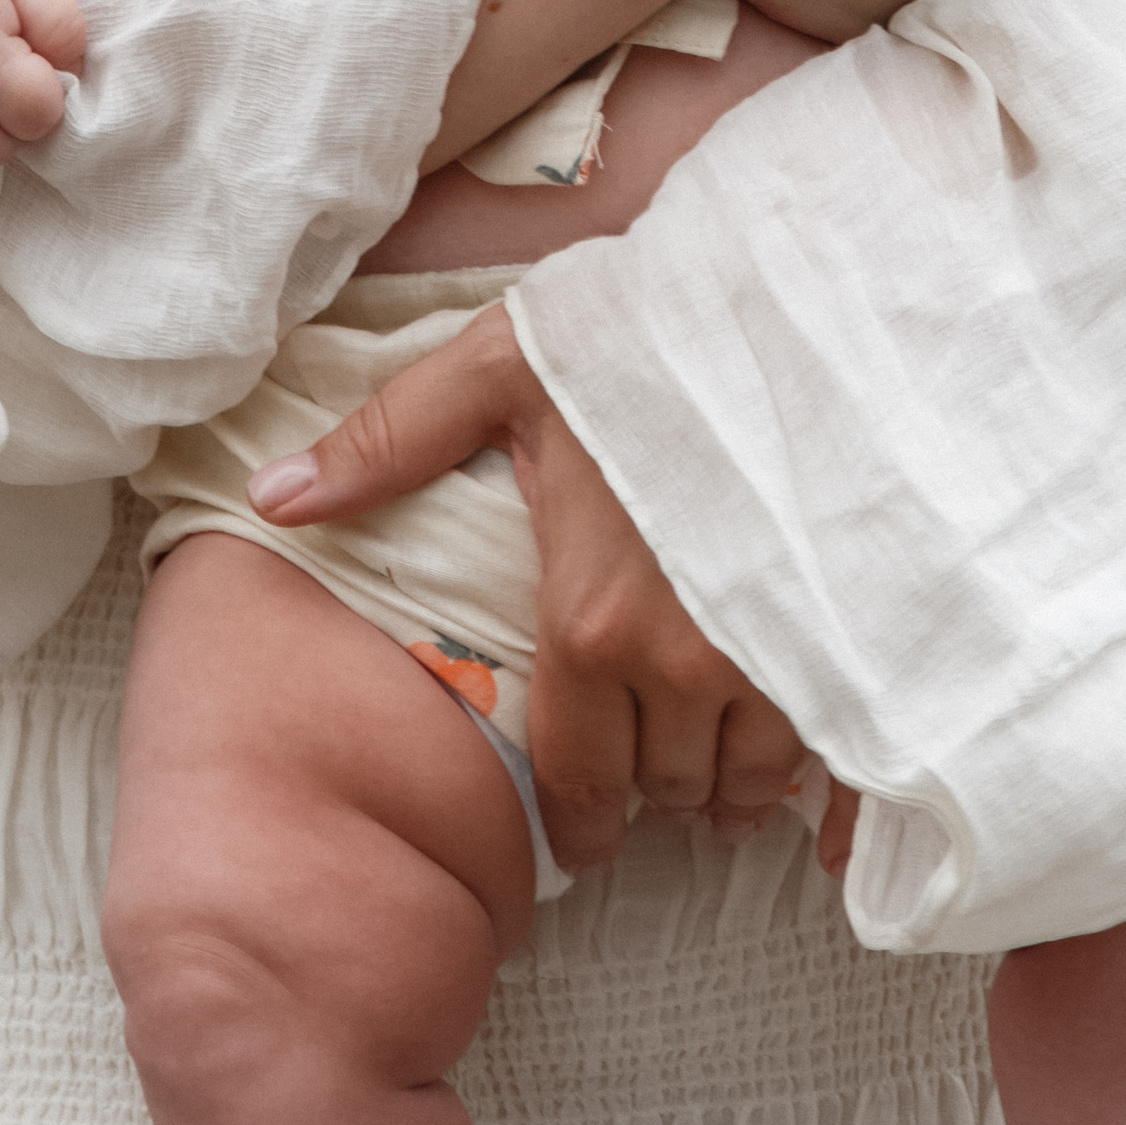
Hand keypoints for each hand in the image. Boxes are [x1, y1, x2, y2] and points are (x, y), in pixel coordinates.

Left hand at [244, 306, 809, 871]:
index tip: (579, 831)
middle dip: (653, 779)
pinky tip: (822, 819)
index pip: (579, 781)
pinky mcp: (854, 643)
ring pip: (751, 779)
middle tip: (643, 747)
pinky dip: (830, 795)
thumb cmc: (643, 329)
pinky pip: (841, 763)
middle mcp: (688, 666)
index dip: (578, 821)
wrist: (793, 293)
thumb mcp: (501, 369)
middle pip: (669, 787)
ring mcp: (782, 659)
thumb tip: (271, 499)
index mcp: (593, 624)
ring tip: (713, 749)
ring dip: (729, 777)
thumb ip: (389, 443)